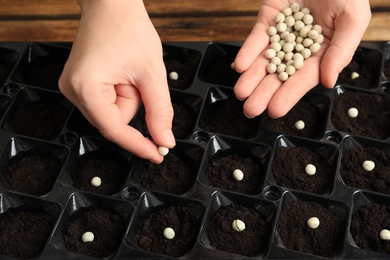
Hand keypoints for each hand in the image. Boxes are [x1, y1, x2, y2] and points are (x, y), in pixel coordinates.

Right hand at [59, 0, 174, 162]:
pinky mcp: (79, 84)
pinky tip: (122, 73)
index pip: (115, 130)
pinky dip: (121, 93)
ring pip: (112, 112)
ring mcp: (73, 87)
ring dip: (128, 97)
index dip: (139, 145)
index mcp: (85, 87)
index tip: (157, 155)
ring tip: (128, 71)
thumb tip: (163, 140)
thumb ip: (159, 111)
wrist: (111, 3)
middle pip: (114, 121)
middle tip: (138, 78)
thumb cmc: (128, 28)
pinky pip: (106, 102)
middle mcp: (72, 90)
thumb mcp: (151, 73)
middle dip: (134, 104)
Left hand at [234, 0, 370, 117]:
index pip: (304, 78)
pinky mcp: (268, 20)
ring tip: (241, 92)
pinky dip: (248, 52)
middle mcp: (300, 48)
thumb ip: (341, 50)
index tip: (275, 110)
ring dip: (252, 77)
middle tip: (250, 109)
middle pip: (280, 74)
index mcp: (322, 53)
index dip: (289, 94)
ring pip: (265, 60)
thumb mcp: (352, 19)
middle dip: (264, 92)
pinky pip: (257, 38)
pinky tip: (240, 66)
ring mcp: (282, 34)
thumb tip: (329, 81)